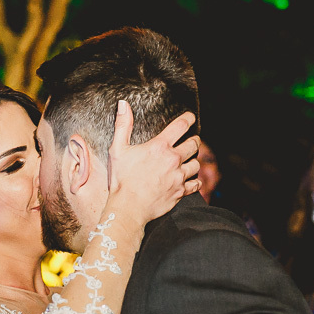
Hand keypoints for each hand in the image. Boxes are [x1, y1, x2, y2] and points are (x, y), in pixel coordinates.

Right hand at [106, 101, 201, 227]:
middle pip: (193, 144)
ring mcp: (178, 176)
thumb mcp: (117, 150)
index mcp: (159, 147)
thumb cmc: (121, 179)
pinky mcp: (180, 192)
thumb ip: (123, 126)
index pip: (181, 126)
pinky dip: (195, 182)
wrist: (128, 208)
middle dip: (194, 140)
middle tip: (191, 141)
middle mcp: (173, 160)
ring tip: (188, 161)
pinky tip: (191, 181)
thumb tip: (123, 105)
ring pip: (196, 164)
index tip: (191, 117)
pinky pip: (196, 184)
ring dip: (193, 161)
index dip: (188, 119)